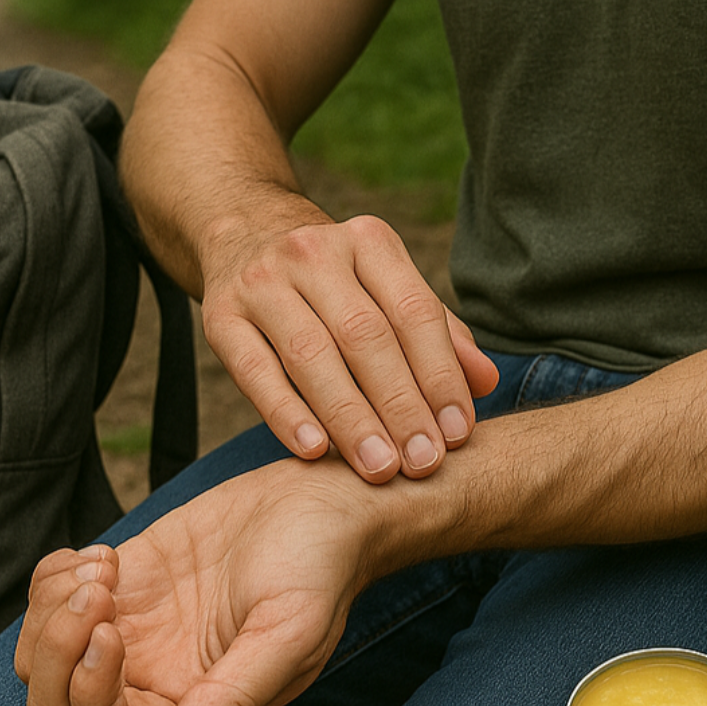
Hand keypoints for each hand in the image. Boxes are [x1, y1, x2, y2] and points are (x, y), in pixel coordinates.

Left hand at [16, 458, 379, 705]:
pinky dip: (55, 575)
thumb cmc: (317, 569)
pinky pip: (54, 593)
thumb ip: (233, 697)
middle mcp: (154, 674)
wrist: (316, 503)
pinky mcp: (125, 576)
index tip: (110, 633)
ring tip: (104, 566)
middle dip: (56, 653)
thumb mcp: (289, 634)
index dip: (88, 700)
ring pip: (43, 651)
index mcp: (193, 704)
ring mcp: (133, 623)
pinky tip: (103, 555)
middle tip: (99, 592)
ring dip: (52, 608)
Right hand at [202, 212, 498, 482]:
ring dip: (350, 418)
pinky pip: (255, 371)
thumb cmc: (336, 283)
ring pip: (312, 355)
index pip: (414, 311)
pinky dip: (287, 413)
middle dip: (399, 404)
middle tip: (423, 462)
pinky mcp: (220, 314)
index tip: (458, 433)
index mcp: (369, 240)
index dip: (440, 375)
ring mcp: (262, 280)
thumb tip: (486, 382)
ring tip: (379, 468)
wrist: (246, 238)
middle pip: (365, 335)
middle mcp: (314, 251)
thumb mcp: (388, 290)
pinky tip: (315, 451)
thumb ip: (438, 335)